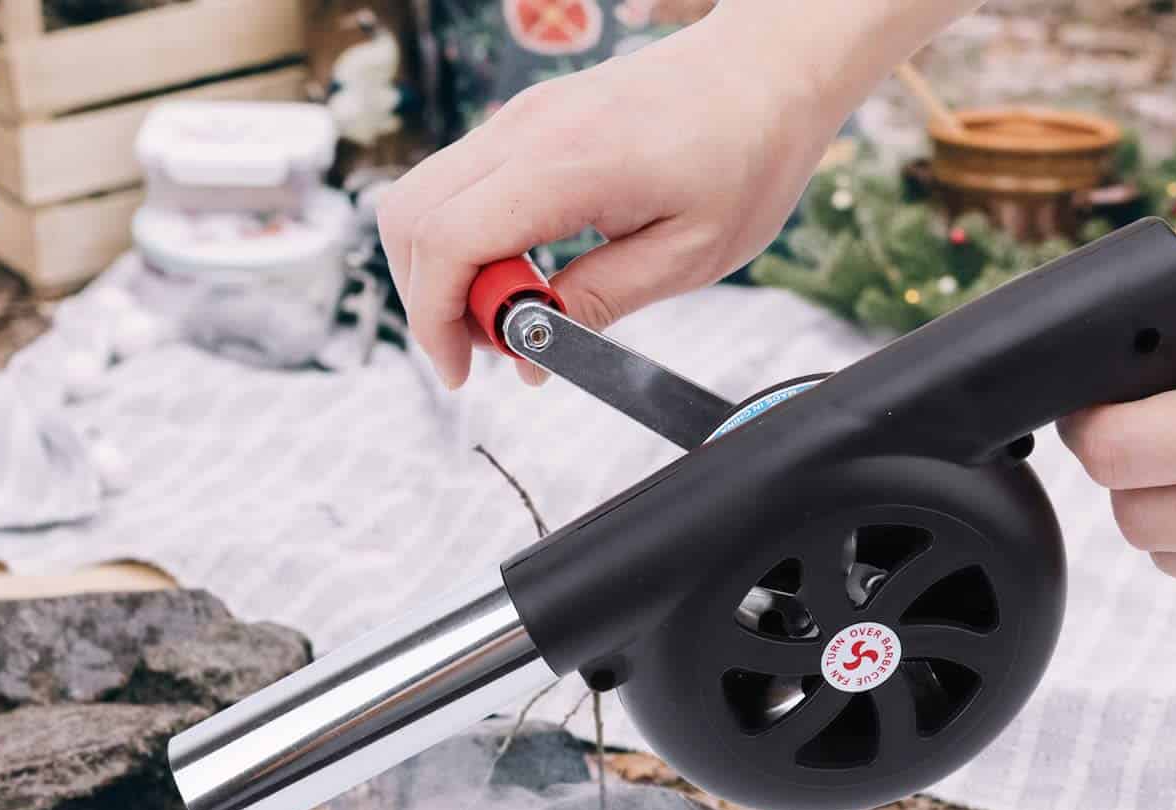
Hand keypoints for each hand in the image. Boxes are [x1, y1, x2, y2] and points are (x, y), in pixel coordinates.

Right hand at [375, 10, 845, 388]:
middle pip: (409, 217)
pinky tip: (525, 273)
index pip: (445, 241)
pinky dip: (467, 242)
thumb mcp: (686, 258)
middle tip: (493, 345)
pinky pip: (459, 187)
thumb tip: (532, 348)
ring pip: (421, 199)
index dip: (434, 319)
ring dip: (445, 271)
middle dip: (430, 299)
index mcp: (563, 163)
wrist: (766, 70)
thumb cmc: (743, 155)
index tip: (462, 371)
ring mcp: (518, 119)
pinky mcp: (525, 124)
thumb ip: (598, 304)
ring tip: (514, 312)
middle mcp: (524, 129)